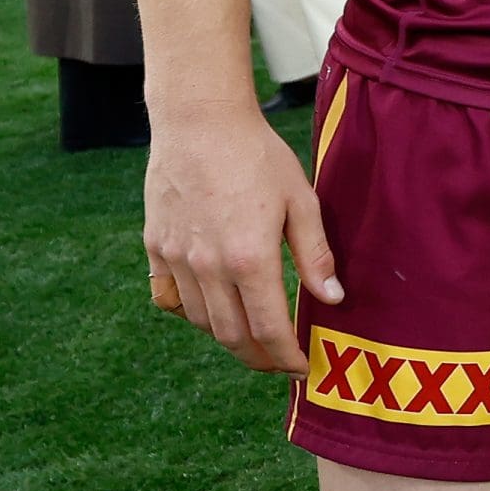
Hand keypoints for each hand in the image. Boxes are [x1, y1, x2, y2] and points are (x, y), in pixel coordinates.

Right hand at [141, 105, 342, 374]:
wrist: (200, 123)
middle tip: (278, 362)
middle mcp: (208, 268)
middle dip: (258, 358)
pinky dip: (192, 313)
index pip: (268, 329)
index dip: (285, 357)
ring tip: (252, 337)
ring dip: (228, 337)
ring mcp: (177, 260)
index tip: (300, 367)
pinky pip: (170, 298)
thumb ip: (315, 255)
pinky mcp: (156, 248)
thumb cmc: (259, 157)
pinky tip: (212, 309)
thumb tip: (333, 299)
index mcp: (250, 259)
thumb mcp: (301, 200)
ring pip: (201, 322)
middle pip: (231, 336)